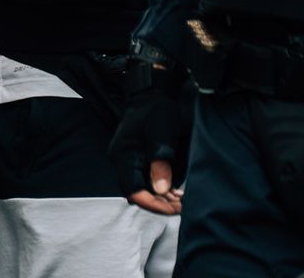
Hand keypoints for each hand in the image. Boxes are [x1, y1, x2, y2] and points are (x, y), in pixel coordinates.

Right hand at [110, 58, 183, 216]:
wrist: (151, 94)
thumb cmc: (156, 110)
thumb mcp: (162, 133)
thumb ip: (161, 159)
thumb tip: (161, 189)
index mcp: (123, 155)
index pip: (133, 191)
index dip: (153, 204)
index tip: (174, 209)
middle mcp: (121, 160)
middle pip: (137, 193)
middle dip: (159, 203)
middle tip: (181, 206)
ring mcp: (127, 160)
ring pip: (141, 188)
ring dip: (161, 198)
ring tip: (181, 200)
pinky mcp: (135, 159)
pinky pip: (144, 179)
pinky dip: (160, 188)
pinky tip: (175, 191)